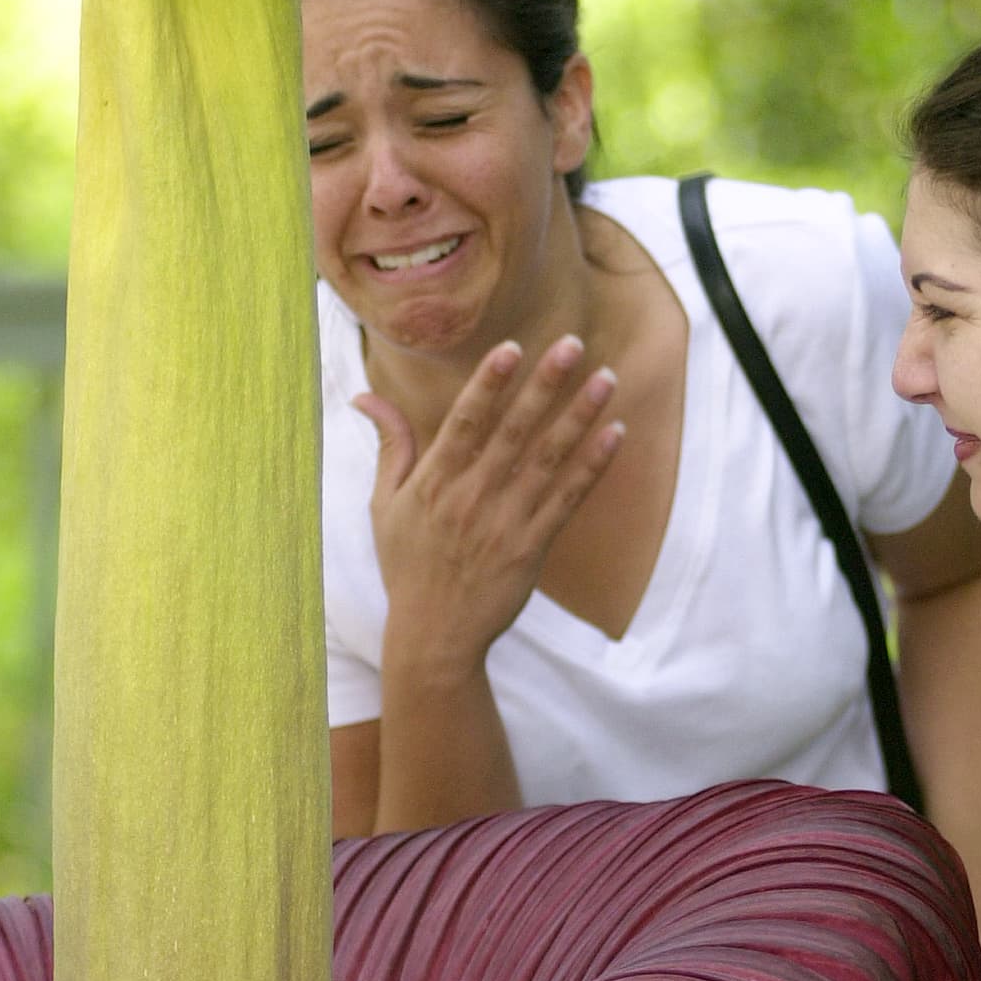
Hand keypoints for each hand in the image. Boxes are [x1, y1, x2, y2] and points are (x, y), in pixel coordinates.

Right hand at [353, 336, 623, 673]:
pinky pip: (568, 500)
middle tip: (572, 343)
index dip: (489, 383)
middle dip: (544, 384)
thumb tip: (364, 394)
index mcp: (433, 482)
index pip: (464, 421)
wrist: (434, 637)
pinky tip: (616, 434)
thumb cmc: (407, 566)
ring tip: (606, 378)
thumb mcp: (383, 505)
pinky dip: (593, 467)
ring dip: (579, 416)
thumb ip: (389, 445)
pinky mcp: (531, 548)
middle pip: (512, 431)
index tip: (513, 347)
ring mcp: (503, 523)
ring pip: (547, 460)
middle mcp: (469, 497)